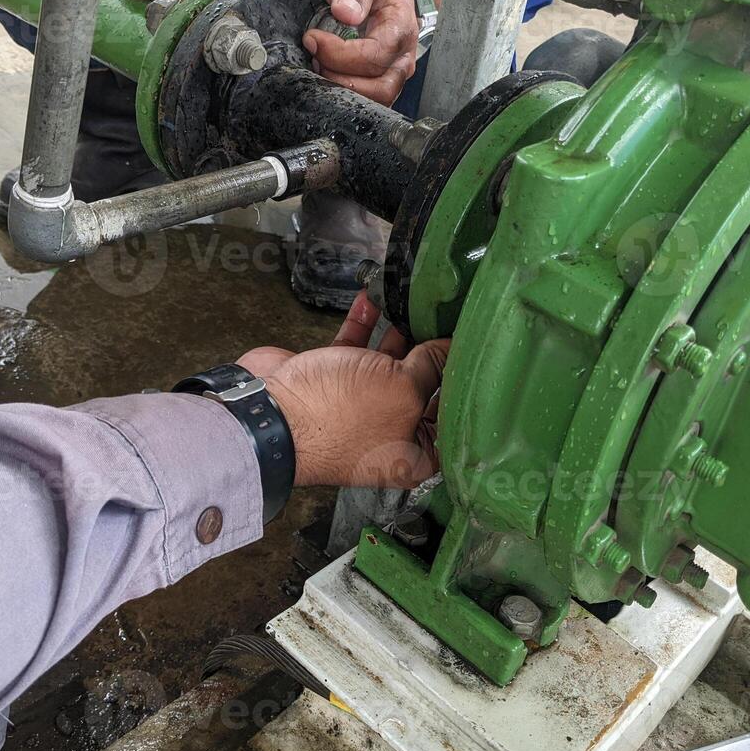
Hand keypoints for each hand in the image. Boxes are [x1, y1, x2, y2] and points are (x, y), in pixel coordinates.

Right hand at [238, 294, 448, 488]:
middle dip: (434, 351)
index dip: (467, 385)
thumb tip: (451, 346)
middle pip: (424, 387)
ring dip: (400, 330)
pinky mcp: (333, 379)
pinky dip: (365, 324)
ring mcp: (360, 404)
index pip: (452, 418)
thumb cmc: (340, 415)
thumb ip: (432, 366)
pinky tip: (375, 298)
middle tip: (454, 316)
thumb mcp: (403, 390)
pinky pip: (356, 347)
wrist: (268, 412)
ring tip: (418, 300)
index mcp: (414, 452)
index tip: (481, 350)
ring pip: (389, 362)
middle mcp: (391, 431)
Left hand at [303, 0, 419, 105]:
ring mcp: (395, 73)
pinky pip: (367, 100)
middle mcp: (403, 56)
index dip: (339, 53)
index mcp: (401, 26)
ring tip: (320, 65)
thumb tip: (345, 12)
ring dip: (341, 89)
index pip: (374, 54)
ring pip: (375, 100)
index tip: (313, 38)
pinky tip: (326, 74)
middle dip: (338, 76)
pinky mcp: (383, 82)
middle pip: (378, 86)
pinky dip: (344, 93)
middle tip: (314, 56)